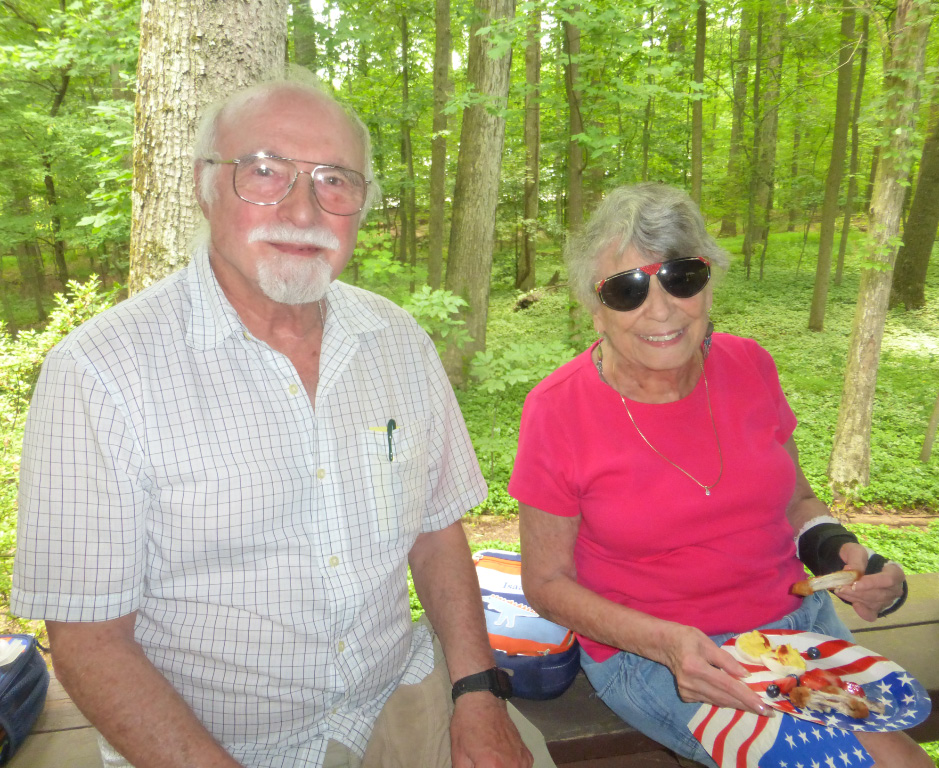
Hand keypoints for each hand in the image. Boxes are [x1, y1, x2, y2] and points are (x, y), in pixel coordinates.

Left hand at [450, 692, 532, 767]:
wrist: (482, 701)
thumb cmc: (467, 726)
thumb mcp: (458, 756)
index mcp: (492, 767)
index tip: (477, 766)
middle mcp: (511, 766)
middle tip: (482, 763)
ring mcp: (522, 761)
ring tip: (492, 762)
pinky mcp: (527, 755)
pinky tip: (503, 762)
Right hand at [655, 623, 771, 715]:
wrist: (664, 644)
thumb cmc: (687, 638)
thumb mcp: (707, 642)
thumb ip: (726, 660)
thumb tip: (746, 676)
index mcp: (695, 666)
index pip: (727, 685)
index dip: (747, 696)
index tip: (763, 706)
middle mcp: (690, 683)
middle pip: (725, 698)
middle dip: (747, 705)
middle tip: (767, 711)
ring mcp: (687, 692)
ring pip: (719, 702)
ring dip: (738, 704)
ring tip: (756, 706)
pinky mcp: (686, 696)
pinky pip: (711, 701)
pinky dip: (724, 700)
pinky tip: (734, 698)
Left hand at [835, 543, 905, 620]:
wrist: (860, 565)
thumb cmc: (862, 558)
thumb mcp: (857, 552)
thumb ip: (855, 560)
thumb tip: (850, 571)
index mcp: (895, 572)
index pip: (887, 580)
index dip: (872, 583)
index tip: (855, 585)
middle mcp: (895, 588)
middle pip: (878, 594)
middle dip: (858, 592)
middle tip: (840, 587)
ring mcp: (887, 600)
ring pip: (873, 603)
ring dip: (855, 598)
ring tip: (840, 591)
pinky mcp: (878, 608)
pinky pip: (872, 614)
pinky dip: (863, 612)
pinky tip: (854, 605)